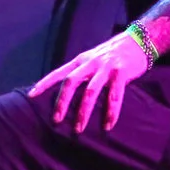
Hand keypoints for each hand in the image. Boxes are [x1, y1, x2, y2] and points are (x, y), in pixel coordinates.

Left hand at [31, 29, 152, 132]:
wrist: (138, 41)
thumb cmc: (114, 54)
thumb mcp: (93, 59)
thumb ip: (83, 72)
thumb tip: (70, 89)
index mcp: (81, 61)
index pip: (58, 73)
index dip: (44, 84)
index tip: (31, 95)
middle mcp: (90, 63)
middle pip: (71, 82)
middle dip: (62, 102)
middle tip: (56, 120)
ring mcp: (106, 68)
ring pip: (91, 91)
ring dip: (83, 111)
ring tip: (79, 128)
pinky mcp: (121, 73)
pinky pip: (115, 95)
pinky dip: (111, 111)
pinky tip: (108, 124)